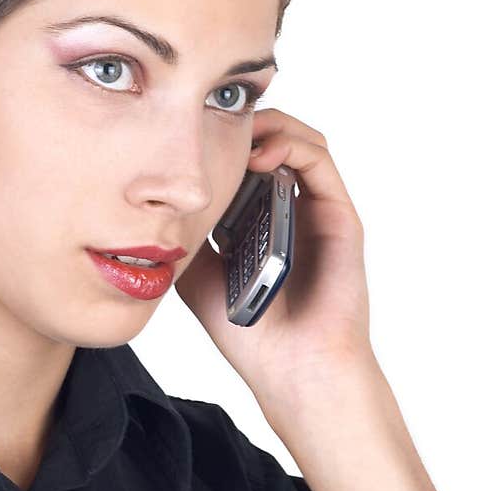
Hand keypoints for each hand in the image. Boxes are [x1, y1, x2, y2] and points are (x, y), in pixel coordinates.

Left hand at [174, 107, 374, 413]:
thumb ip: (183, 234)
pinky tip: (259, 155)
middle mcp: (291, 206)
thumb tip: (151, 202)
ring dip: (267, 125)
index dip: (218, 136)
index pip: (243, 156)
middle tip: (206, 120)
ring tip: (234, 134)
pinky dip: (291, 145)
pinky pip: (319, 161)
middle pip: (271, 138)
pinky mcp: (339, 216)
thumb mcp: (196, 273)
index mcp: (259, 217)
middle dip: (240, 122)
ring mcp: (317, 209)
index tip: (185, 131)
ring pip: (298, 139)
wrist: (290, 369)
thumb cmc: (248, 331)